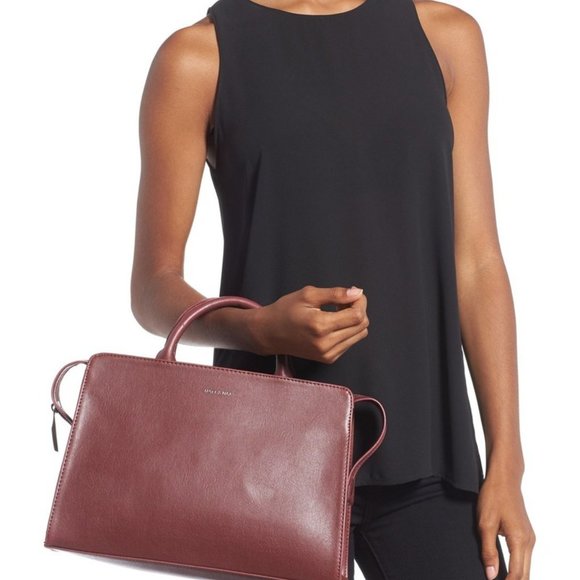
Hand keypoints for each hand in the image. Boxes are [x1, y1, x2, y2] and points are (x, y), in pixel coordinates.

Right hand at [251, 284, 368, 362]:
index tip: (352, 294)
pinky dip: (348, 330)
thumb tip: (358, 292)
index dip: (360, 302)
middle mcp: (326, 344)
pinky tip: (333, 324)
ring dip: (354, 321)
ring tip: (337, 312)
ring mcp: (328, 354)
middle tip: (343, 301)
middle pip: (362, 326)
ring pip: (359, 335)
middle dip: (359, 309)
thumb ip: (336, 294)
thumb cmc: (286, 311)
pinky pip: (350, 342)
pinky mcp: (328, 359)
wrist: (269, 333)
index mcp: (321, 326)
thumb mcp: (308, 295)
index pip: (357, 315)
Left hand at [477, 473, 535, 578]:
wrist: (504, 479)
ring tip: (498, 578)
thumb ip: (488, 551)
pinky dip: (516, 567)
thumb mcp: (485, 524)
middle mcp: (529, 541)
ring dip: (514, 576)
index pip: (516, 574)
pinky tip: (505, 570)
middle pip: (524, 574)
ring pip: (525, 567)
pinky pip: (524, 558)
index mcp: (520, 540)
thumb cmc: (494, 496)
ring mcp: (529, 538)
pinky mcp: (526, 534)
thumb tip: (491, 574)